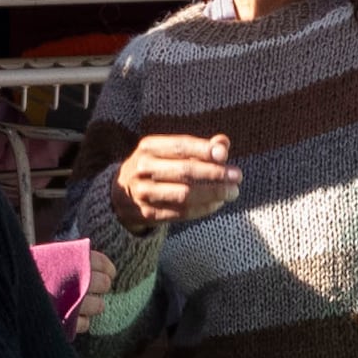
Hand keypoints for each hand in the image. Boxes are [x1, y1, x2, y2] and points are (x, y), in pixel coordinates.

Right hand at [109, 130, 242, 231]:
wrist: (121, 195)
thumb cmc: (155, 167)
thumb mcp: (168, 151)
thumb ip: (198, 147)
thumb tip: (223, 144)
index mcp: (148, 147)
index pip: (180, 146)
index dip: (204, 150)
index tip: (225, 155)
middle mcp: (143, 168)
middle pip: (184, 171)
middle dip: (214, 174)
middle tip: (237, 176)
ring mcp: (144, 193)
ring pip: (184, 195)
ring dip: (213, 193)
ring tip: (232, 192)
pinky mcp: (148, 214)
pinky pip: (181, 213)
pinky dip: (203, 209)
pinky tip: (217, 203)